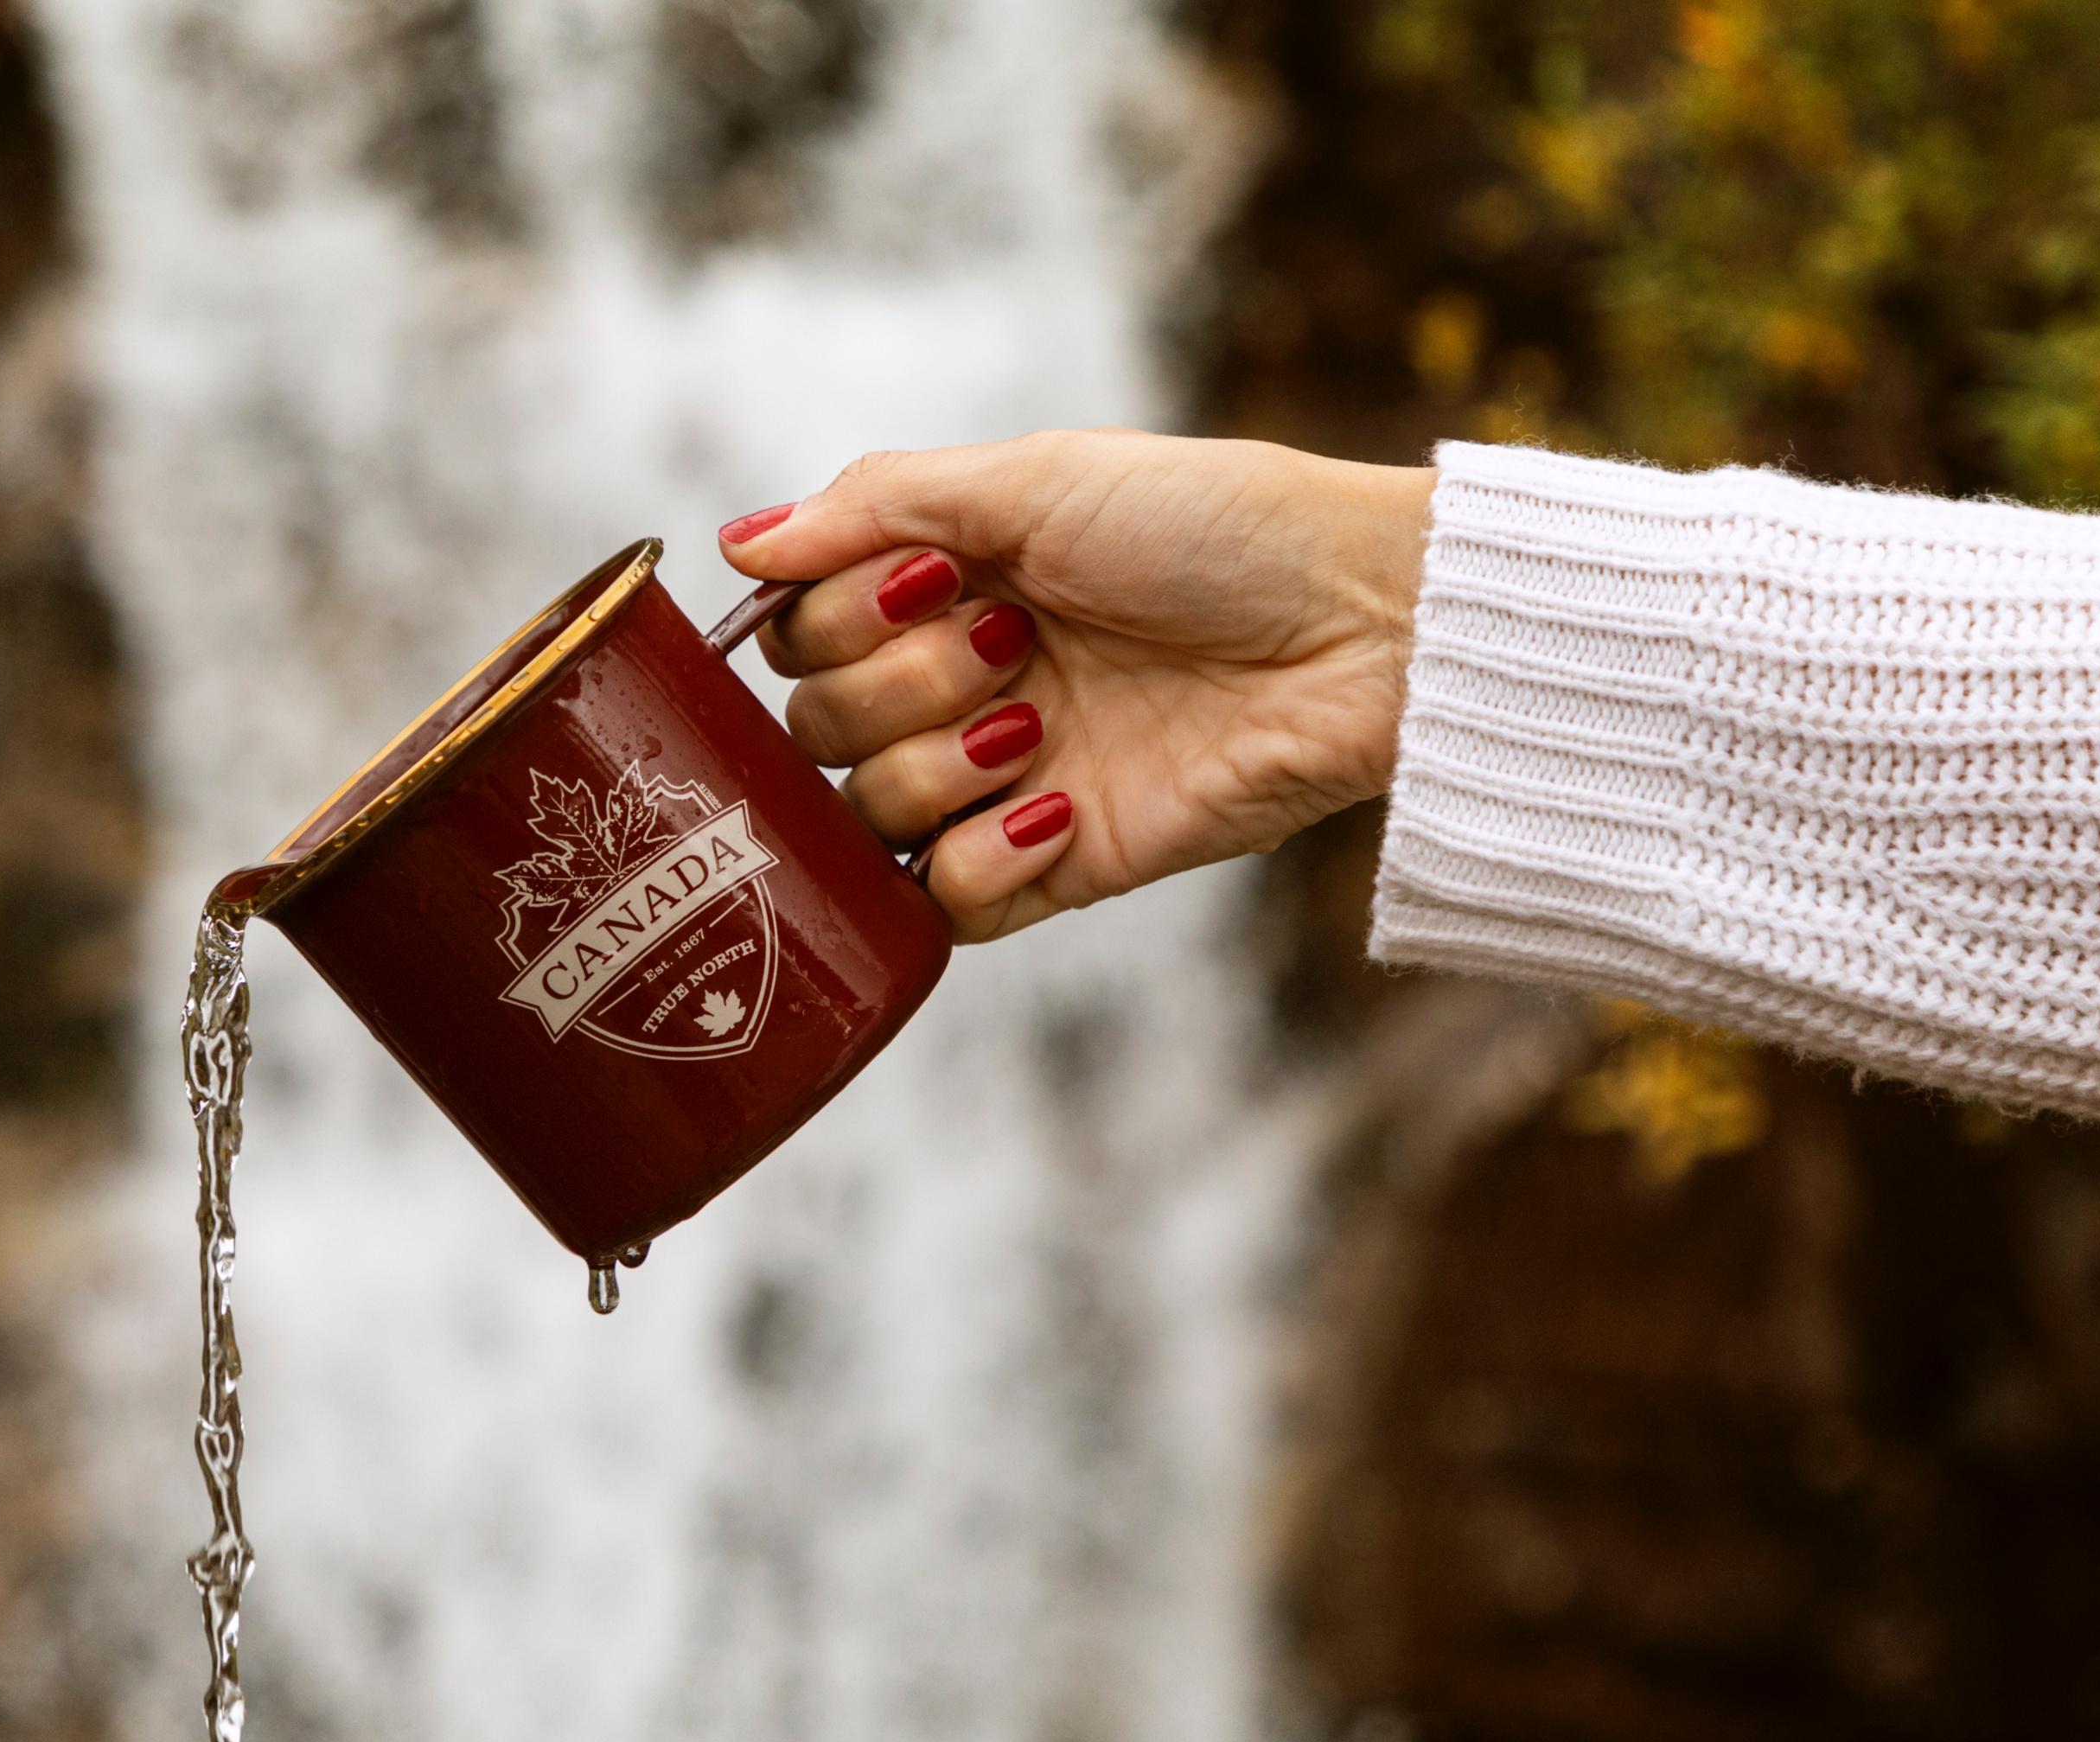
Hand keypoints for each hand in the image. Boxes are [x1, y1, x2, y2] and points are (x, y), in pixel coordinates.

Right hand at [717, 430, 1433, 940]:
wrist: (1362, 631)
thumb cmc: (1219, 527)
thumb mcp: (1037, 476)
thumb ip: (875, 504)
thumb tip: (737, 544)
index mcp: (944, 588)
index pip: (799, 634)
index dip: (835, 619)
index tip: (928, 581)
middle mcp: (958, 687)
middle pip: (816, 729)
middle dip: (896, 684)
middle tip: (1012, 643)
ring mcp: (1003, 783)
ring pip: (867, 818)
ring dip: (936, 765)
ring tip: (1039, 720)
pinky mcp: (1059, 867)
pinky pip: (946, 907)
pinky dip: (978, 863)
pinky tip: (1053, 808)